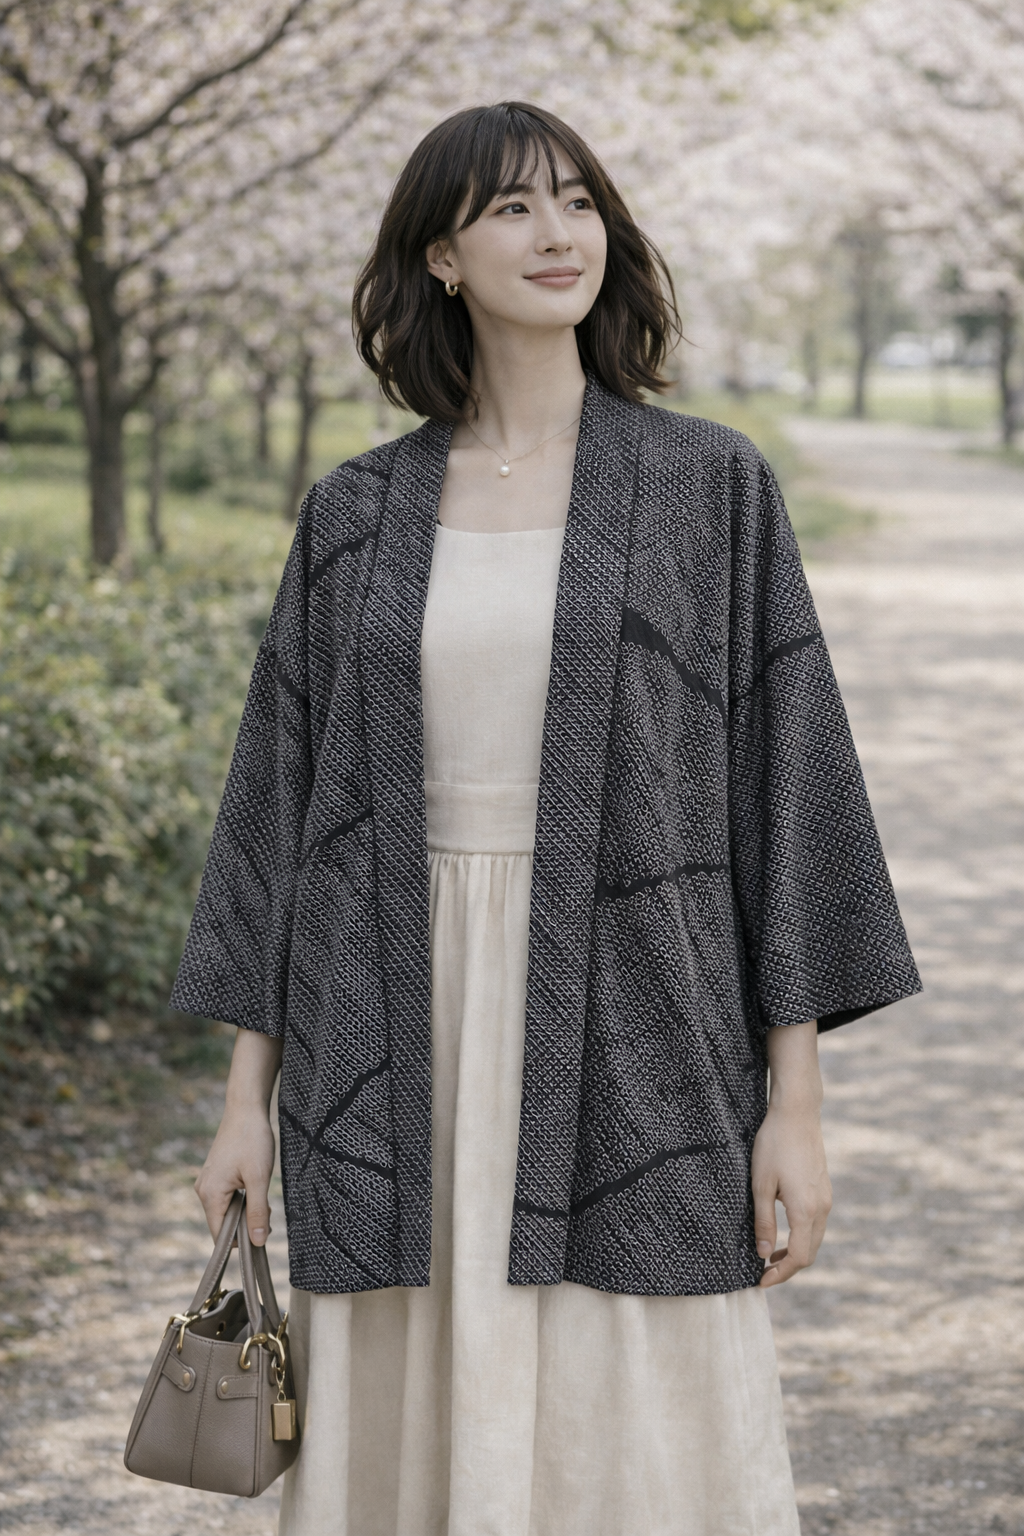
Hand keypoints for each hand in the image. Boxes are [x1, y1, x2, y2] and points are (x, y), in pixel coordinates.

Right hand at [193, 1028, 282, 1247]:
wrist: (246, 1108)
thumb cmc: (252, 1140)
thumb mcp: (259, 1177)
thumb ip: (258, 1211)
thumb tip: (257, 1243)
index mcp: (210, 1194)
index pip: (220, 1236)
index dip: (242, 1241)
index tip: (263, 1231)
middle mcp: (203, 1191)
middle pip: (223, 1225)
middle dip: (247, 1223)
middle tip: (267, 1207)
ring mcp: (208, 1182)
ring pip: (227, 1211)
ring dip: (246, 1210)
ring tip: (261, 1192)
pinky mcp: (215, 1176)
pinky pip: (227, 1198)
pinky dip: (242, 1198)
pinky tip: (255, 1185)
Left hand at [752, 1020, 831, 1287]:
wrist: (797, 1114)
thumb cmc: (774, 1146)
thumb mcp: (761, 1184)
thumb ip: (763, 1222)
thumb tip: (764, 1255)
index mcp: (806, 1210)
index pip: (799, 1257)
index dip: (780, 1275)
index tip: (760, 1282)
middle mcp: (822, 1208)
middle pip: (810, 1253)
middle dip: (788, 1268)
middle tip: (763, 1275)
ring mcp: (826, 1199)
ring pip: (815, 1239)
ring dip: (795, 1253)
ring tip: (770, 1257)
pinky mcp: (824, 1190)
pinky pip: (817, 1224)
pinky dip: (802, 1237)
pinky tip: (784, 1232)